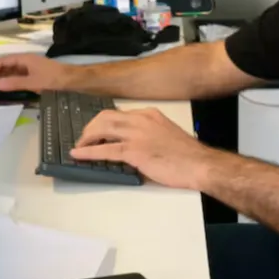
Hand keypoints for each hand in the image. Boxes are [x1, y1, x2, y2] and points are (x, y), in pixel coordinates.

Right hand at [0, 54, 72, 92]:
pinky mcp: (33, 74)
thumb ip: (16, 83)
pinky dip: (8, 80)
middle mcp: (25, 61)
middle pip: (5, 65)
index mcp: (24, 58)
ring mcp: (29, 67)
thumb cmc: (54, 78)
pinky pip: (17, 76)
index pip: (2, 61)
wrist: (72, 79)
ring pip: (10, 71)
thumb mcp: (34, 82)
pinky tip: (4, 86)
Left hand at [71, 108, 213, 189]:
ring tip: (79, 147)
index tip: (96, 131)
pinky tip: (78, 155)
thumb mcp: (165, 134)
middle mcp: (141, 120)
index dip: (103, 123)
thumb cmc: (187, 155)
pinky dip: (88, 152)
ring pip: (102, 129)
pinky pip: (105, 150)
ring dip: (86, 138)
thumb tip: (129, 145)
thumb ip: (147, 135)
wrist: (199, 164)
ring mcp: (137, 134)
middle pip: (105, 117)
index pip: (118, 114)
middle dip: (90, 128)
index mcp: (149, 114)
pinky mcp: (134, 151)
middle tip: (84, 140)